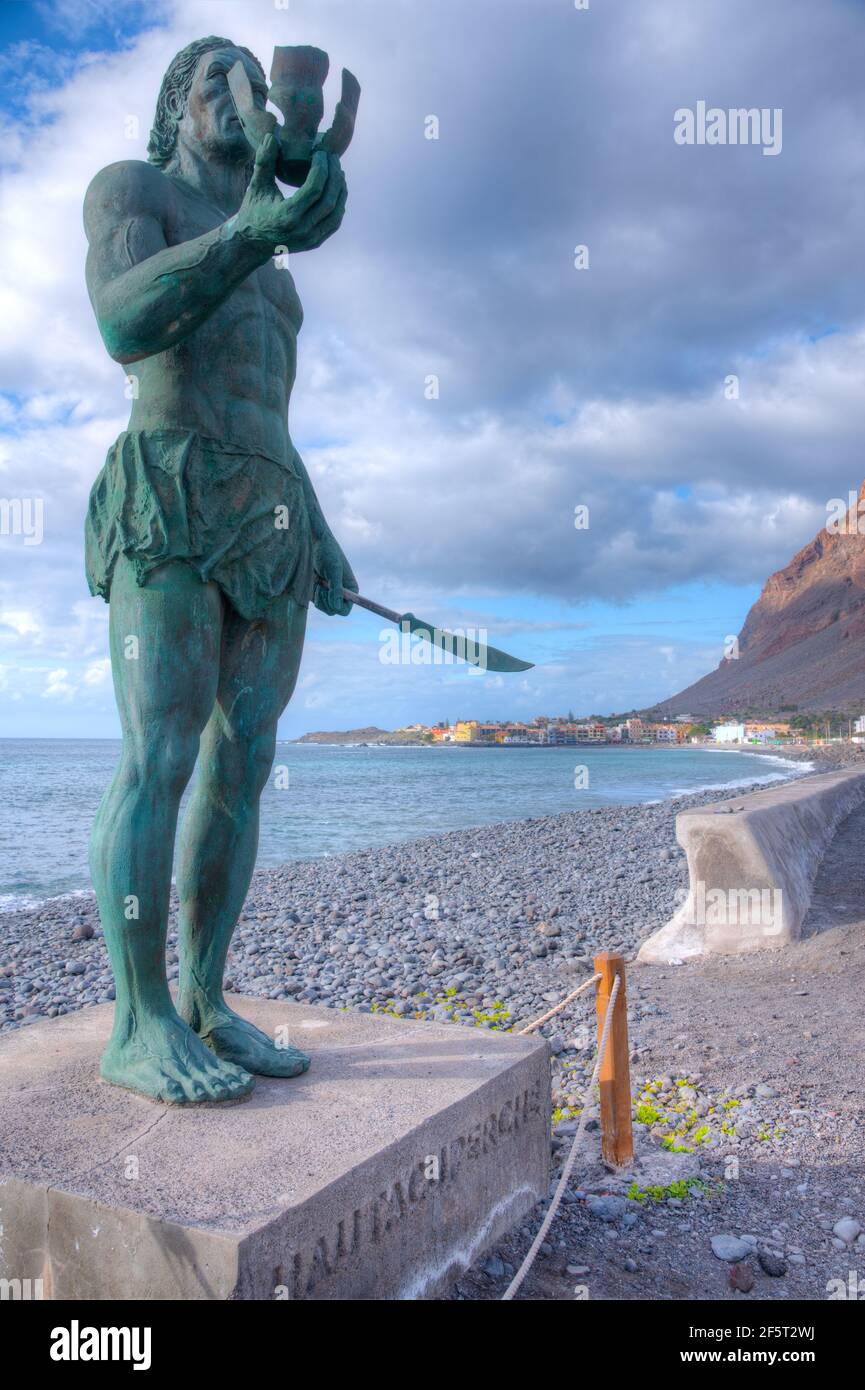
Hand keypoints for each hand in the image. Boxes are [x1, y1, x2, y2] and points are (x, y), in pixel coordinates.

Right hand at [236, 135, 346, 253]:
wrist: (252, 243)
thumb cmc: (253, 210)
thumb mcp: (256, 185)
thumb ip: (264, 161)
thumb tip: (271, 136)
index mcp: (287, 215)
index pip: (314, 188)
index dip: (322, 168)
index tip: (321, 153)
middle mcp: (302, 229)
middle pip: (329, 199)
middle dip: (334, 176)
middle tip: (333, 158)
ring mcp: (310, 238)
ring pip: (336, 212)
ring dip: (340, 190)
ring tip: (338, 171)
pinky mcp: (315, 242)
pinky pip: (334, 222)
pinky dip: (339, 204)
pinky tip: (337, 189)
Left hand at [312, 534, 356, 616]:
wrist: (314, 542)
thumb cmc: (328, 552)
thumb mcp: (334, 569)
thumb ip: (336, 589)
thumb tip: (337, 607)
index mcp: (350, 589)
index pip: (345, 610)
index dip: (336, 607)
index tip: (328, 594)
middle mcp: (341, 594)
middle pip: (333, 611)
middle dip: (325, 601)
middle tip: (320, 587)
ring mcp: (328, 593)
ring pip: (322, 607)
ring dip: (317, 596)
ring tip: (317, 581)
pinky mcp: (317, 591)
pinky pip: (313, 600)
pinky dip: (311, 593)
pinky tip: (313, 580)